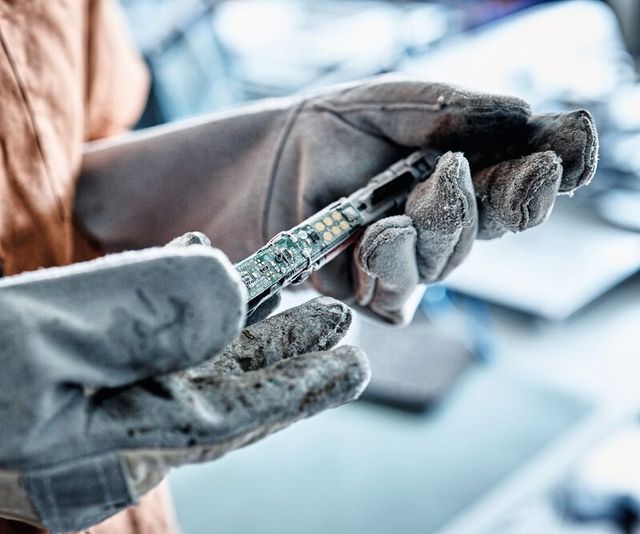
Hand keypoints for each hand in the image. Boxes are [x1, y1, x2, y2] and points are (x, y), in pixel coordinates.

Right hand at [0, 236, 368, 530]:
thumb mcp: (45, 336)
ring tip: (306, 310)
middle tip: (344, 327)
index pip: (229, 417)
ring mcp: (115, 416)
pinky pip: (163, 362)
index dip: (293, 389)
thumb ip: (138, 315)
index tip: (348, 361)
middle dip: (288, 362)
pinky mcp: (98, 390)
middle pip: (227, 398)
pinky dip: (197, 331)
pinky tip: (223, 297)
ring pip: (200, 377)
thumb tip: (229, 294)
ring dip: (253, 343)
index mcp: (124, 443)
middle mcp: (131, 438)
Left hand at [263, 80, 598, 322]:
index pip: (521, 176)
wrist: (270, 162)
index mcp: (468, 172)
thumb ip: (450, 112)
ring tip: (415, 203)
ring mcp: (413, 259)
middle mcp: (449, 220)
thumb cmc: (334, 131)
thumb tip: (521, 115)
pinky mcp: (370, 291)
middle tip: (528, 170)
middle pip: (496, 222)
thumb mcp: (394, 108)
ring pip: (446, 260)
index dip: (551, 167)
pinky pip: (395, 295)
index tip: (573, 149)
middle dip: (512, 197)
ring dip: (441, 227)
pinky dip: (389, 266)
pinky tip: (378, 238)